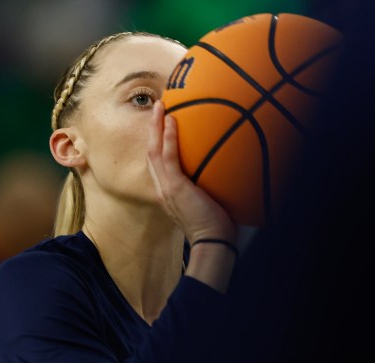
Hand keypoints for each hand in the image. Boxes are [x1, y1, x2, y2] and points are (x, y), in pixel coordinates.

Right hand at [146, 100, 235, 245]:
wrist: (213, 242)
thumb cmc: (216, 227)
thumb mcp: (206, 203)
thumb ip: (206, 188)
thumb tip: (223, 172)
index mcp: (167, 194)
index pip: (158, 165)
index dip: (158, 144)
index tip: (163, 127)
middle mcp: (162, 189)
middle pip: (151, 153)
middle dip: (152, 130)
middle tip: (158, 109)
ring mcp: (165, 188)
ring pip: (154, 151)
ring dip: (156, 127)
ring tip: (161, 106)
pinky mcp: (174, 187)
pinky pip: (167, 156)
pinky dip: (168, 137)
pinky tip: (171, 120)